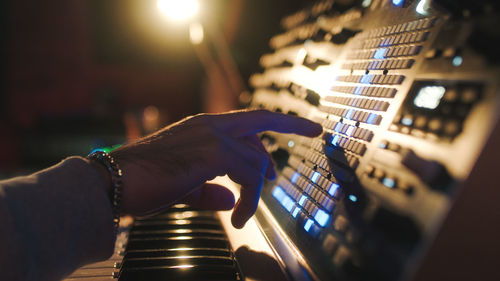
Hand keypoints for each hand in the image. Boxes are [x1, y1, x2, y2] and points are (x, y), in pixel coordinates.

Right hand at [110, 109, 321, 227]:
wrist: (113, 181)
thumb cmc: (142, 183)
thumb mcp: (183, 186)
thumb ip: (210, 191)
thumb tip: (231, 199)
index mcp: (202, 127)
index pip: (245, 122)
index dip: (268, 130)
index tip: (288, 133)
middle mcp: (209, 125)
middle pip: (263, 118)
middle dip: (292, 123)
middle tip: (314, 130)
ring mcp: (211, 135)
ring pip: (257, 158)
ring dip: (257, 190)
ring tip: (245, 214)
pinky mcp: (213, 152)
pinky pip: (249, 174)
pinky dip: (250, 199)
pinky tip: (238, 217)